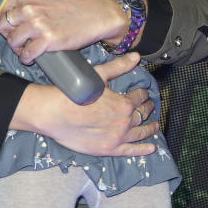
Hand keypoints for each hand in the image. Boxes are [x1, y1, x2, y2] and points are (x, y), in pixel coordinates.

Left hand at [0, 0, 130, 63]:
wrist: (96, 15)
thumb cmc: (72, 7)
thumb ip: (29, 2)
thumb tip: (12, 16)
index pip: (3, 10)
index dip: (6, 22)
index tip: (12, 28)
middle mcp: (29, 7)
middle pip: (4, 25)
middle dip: (8, 35)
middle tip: (18, 41)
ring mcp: (38, 24)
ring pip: (13, 41)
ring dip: (17, 49)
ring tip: (25, 50)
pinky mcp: (47, 40)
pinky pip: (26, 54)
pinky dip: (26, 58)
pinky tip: (31, 58)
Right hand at [10, 52, 156, 155]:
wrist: (53, 114)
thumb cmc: (73, 93)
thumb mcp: (98, 75)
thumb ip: (119, 66)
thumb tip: (136, 57)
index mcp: (124, 104)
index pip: (139, 97)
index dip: (143, 93)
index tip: (143, 93)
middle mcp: (124, 122)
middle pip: (142, 114)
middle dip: (147, 108)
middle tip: (150, 106)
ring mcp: (118, 138)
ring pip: (140, 133)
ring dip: (150, 128)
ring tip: (155, 125)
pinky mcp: (109, 149)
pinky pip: (131, 151)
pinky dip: (143, 150)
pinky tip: (151, 148)